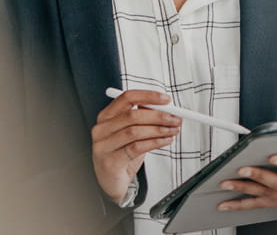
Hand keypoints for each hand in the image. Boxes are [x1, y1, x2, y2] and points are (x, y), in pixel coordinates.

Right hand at [91, 89, 181, 203]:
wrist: (110, 181)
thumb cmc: (121, 154)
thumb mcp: (130, 133)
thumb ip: (143, 119)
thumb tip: (166, 109)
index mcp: (106, 116)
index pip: (127, 98)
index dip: (148, 96)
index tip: (166, 99)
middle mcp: (102, 129)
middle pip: (132, 115)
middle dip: (158, 116)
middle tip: (175, 118)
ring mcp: (104, 145)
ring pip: (134, 132)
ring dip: (158, 130)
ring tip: (172, 130)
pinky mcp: (110, 161)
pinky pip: (136, 148)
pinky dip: (154, 143)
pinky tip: (165, 141)